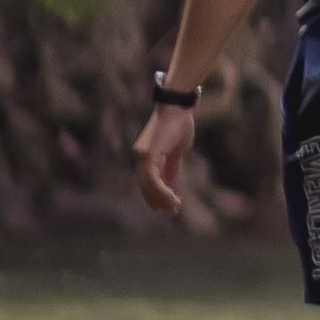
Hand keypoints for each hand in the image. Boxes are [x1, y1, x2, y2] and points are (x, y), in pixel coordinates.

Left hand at [130, 92, 212, 226]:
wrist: (178, 107)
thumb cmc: (180, 123)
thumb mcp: (176, 148)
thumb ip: (171, 164)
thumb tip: (169, 180)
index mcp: (145, 155)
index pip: (147, 181)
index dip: (156, 194)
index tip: (167, 206)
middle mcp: (140, 156)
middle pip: (145, 186)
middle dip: (157, 200)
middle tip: (170, 212)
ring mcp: (142, 156)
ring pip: (148, 185)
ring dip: (161, 198)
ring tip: (174, 207)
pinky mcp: (148, 155)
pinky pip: (153, 180)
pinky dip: (162, 191)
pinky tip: (173, 198)